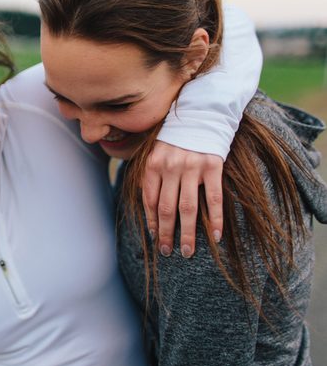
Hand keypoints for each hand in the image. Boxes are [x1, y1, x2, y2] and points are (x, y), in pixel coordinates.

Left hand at [143, 141, 223, 257]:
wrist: (201, 114)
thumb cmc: (176, 139)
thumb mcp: (156, 153)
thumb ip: (152, 177)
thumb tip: (150, 210)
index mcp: (153, 165)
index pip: (149, 201)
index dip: (152, 222)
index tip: (155, 238)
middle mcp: (170, 167)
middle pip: (166, 209)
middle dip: (166, 234)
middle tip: (168, 252)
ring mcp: (192, 167)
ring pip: (187, 208)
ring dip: (187, 233)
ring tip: (187, 251)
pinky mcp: (212, 166)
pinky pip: (213, 198)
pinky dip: (214, 219)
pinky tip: (215, 236)